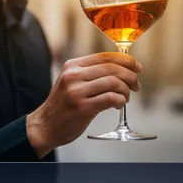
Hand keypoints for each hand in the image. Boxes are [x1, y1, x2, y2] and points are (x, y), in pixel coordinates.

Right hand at [26, 52, 141, 156]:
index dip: (126, 60)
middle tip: (136, 85)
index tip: (137, 67)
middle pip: (112, 68)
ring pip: (114, 82)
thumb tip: (121, 69)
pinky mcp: (82, 108)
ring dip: (126, 91)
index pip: (105, 56)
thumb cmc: (63, 106)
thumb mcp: (71, 82)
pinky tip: (119, 105)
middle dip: (130, 76)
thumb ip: (91, 74)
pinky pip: (111, 98)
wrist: (45, 126)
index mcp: (72, 66)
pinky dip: (120, 101)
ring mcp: (77, 92)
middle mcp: (74, 76)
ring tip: (125, 98)